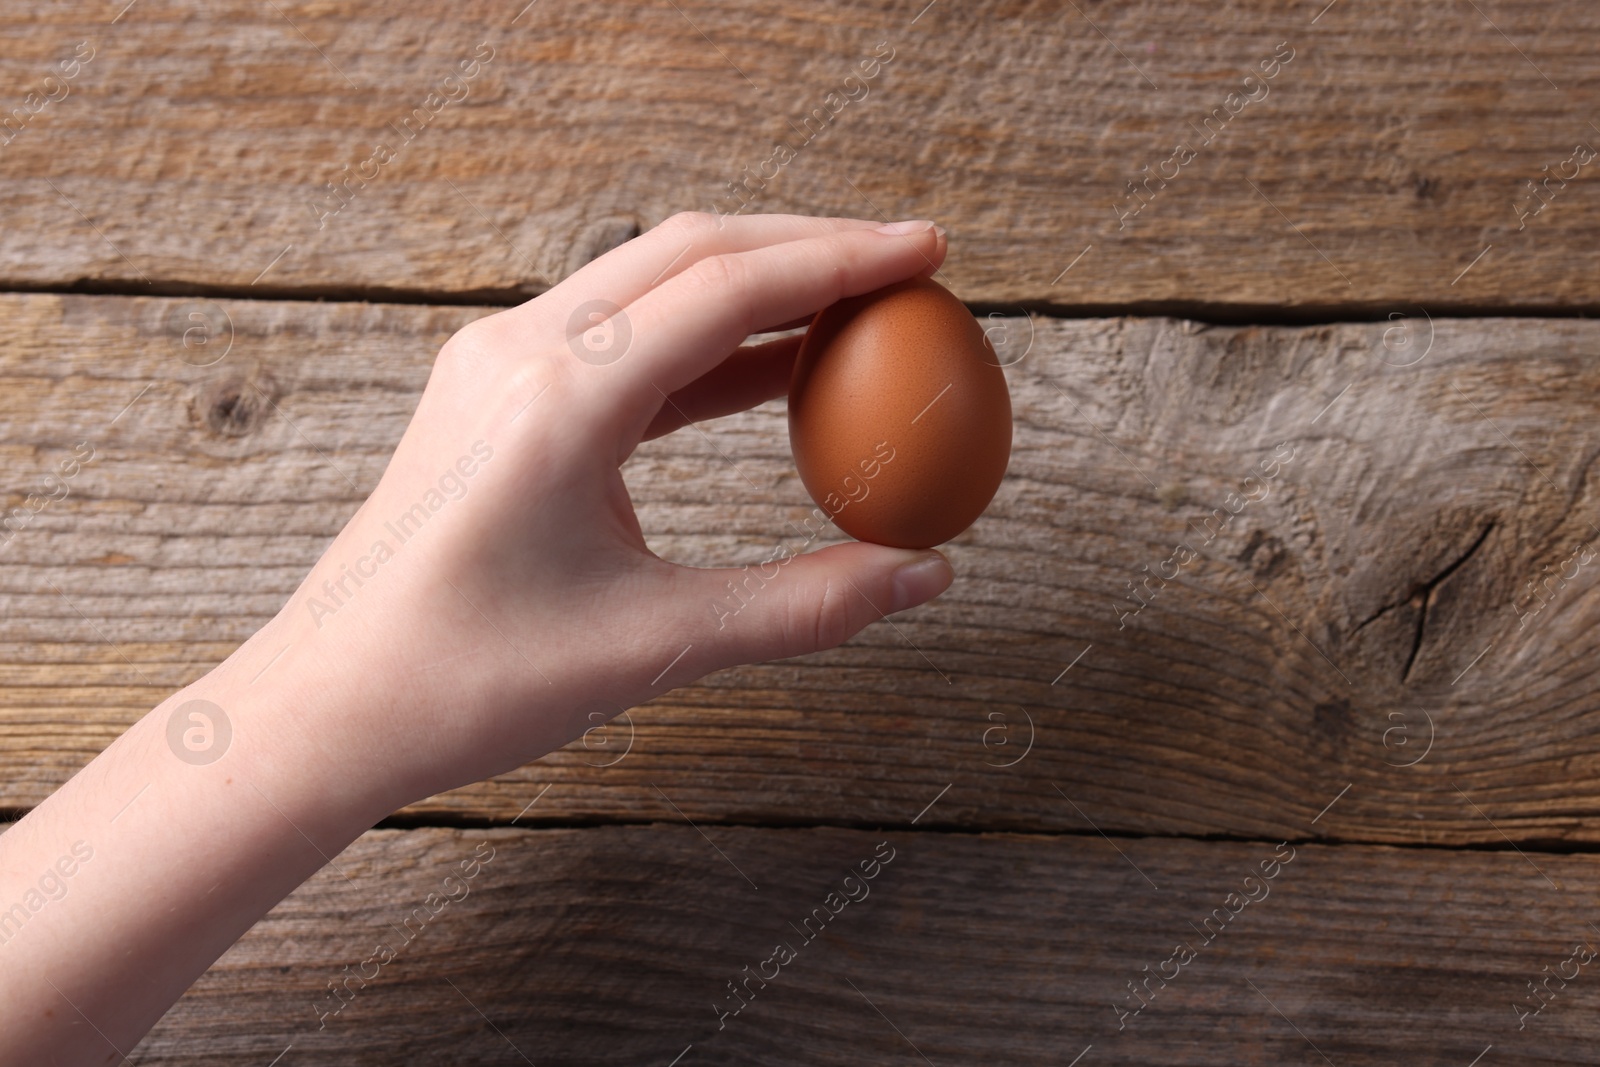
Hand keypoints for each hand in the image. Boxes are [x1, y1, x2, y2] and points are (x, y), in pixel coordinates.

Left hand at [253, 212, 955, 813]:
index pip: (726, 289)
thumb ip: (802, 606)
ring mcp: (497, 365)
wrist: (326, 710)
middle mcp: (521, 353)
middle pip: (690, 250)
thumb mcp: (652, 647)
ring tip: (852, 312)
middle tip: (908, 264)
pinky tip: (766, 371)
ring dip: (755, 285)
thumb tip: (924, 575)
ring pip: (650, 282)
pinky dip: (702, 339)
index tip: (927, 250)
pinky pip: (618, 335)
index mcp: (559, 399)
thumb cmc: (467, 685)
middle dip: (808, 247)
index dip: (841, 261)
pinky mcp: (493, 396)